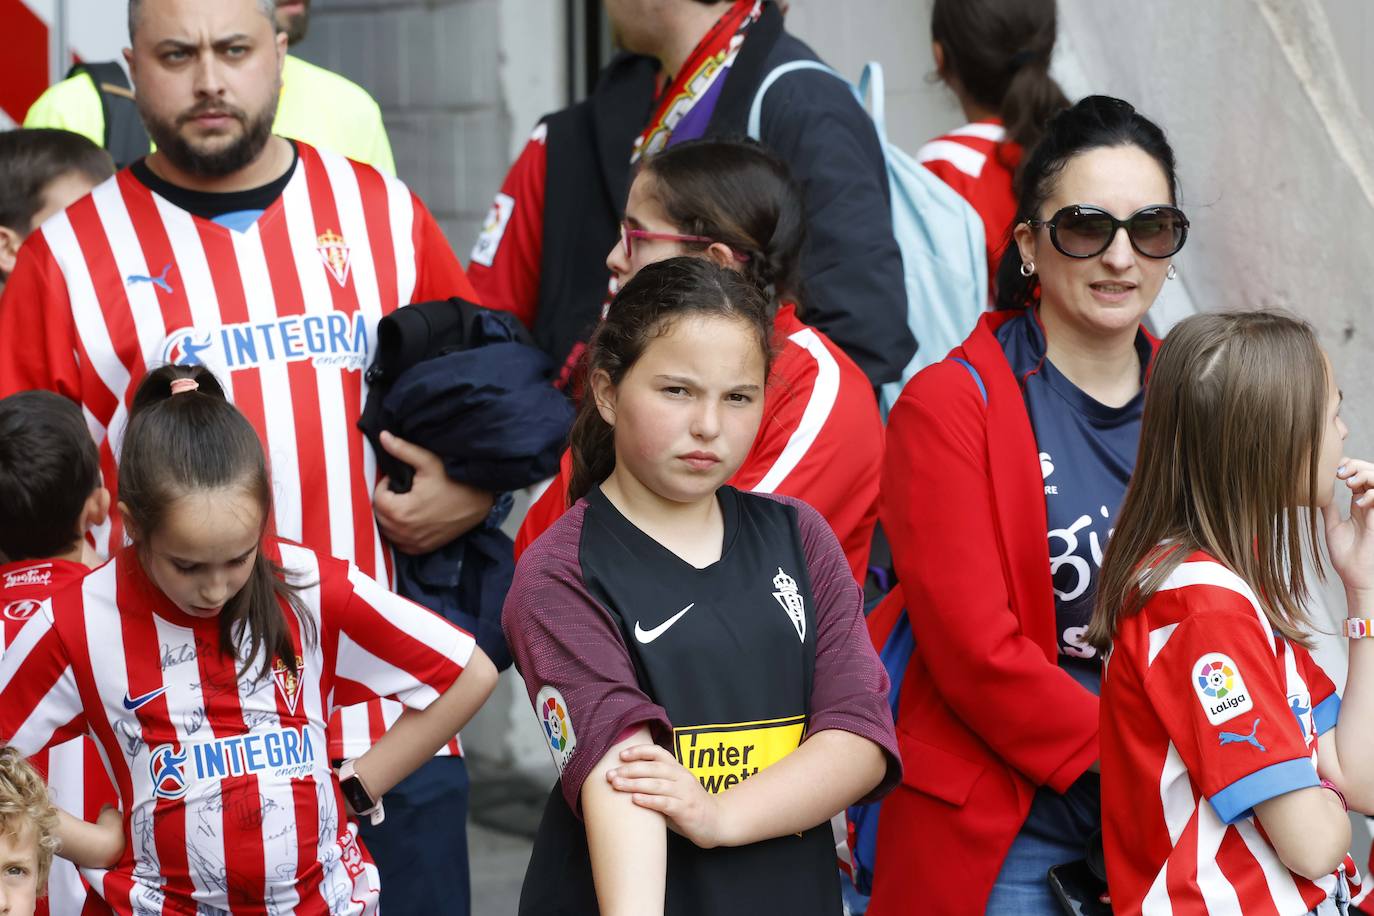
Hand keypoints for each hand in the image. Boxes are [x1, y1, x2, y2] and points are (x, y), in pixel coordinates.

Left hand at [372, 431, 494, 553]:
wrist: (479, 502)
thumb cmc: (454, 481)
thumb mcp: (428, 462)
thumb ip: (402, 449)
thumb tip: (382, 436)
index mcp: (402, 512)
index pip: (377, 499)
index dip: (385, 486)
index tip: (398, 479)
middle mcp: (404, 532)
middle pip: (380, 516)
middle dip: (386, 501)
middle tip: (401, 490)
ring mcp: (414, 543)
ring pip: (387, 530)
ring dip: (390, 517)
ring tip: (405, 503)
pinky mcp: (422, 549)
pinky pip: (399, 543)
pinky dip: (400, 532)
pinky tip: (411, 519)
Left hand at [608, 744, 726, 848]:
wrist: (718, 821)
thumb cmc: (690, 805)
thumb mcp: (676, 789)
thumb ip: (657, 783)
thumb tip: (626, 780)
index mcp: (678, 769)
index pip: (658, 753)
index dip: (639, 751)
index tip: (621, 755)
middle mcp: (682, 778)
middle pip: (653, 768)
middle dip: (629, 769)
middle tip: (610, 774)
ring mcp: (685, 794)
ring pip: (657, 784)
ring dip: (634, 783)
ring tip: (616, 785)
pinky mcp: (686, 810)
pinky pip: (666, 803)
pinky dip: (649, 800)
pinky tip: (635, 800)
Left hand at [1324, 457, 1373, 595]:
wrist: (1356, 577)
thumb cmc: (1346, 556)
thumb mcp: (1333, 526)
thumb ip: (1329, 509)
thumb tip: (1317, 492)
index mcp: (1358, 505)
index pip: (1358, 477)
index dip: (1348, 467)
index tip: (1332, 469)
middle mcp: (1369, 505)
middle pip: (1371, 473)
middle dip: (1357, 466)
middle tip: (1340, 472)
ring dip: (1365, 475)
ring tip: (1349, 482)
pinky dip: (1372, 494)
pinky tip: (1359, 501)